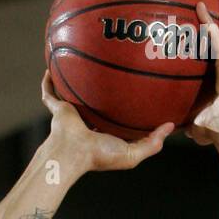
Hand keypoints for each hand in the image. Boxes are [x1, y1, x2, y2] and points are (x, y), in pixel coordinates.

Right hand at [41, 72, 171, 171]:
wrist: (73, 152)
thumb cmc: (100, 155)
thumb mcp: (132, 154)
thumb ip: (152, 143)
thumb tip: (171, 127)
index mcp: (103, 131)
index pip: (114, 117)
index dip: (123, 107)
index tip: (135, 92)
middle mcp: (87, 121)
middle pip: (95, 102)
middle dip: (100, 90)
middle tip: (112, 70)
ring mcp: (71, 114)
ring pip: (73, 93)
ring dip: (74, 81)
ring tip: (81, 62)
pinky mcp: (58, 109)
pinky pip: (50, 93)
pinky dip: (48, 83)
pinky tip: (50, 68)